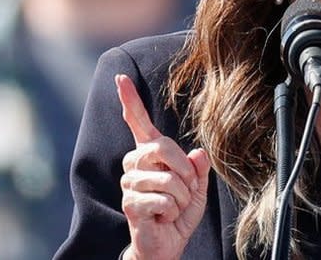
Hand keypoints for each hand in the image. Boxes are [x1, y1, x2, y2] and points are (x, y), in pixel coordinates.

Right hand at [116, 74, 210, 259]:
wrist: (167, 243)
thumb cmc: (179, 213)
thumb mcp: (198, 188)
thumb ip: (199, 169)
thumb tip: (198, 152)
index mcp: (150, 154)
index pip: (137, 122)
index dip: (130, 100)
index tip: (120, 78)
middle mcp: (134, 164)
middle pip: (162, 147)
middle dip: (185, 171)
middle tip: (186, 189)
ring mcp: (129, 183)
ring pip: (168, 179)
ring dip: (182, 197)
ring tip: (173, 206)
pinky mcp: (130, 203)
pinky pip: (164, 200)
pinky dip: (173, 211)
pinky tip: (164, 217)